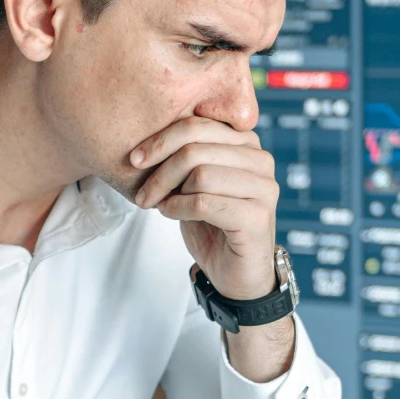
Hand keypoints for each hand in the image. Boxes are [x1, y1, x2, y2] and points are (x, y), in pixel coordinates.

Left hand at [129, 117, 278, 299]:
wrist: (236, 273)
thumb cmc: (213, 225)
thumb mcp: (195, 184)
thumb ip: (186, 156)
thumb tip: (148, 140)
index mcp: (247, 144)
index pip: (198, 125)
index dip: (161, 140)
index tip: (135, 159)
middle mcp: (261, 161)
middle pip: (196, 148)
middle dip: (160, 170)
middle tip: (142, 192)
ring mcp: (264, 189)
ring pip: (200, 174)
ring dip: (168, 191)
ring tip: (158, 204)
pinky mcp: (258, 217)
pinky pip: (204, 202)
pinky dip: (178, 208)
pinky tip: (169, 213)